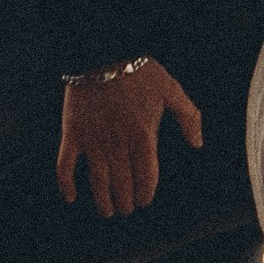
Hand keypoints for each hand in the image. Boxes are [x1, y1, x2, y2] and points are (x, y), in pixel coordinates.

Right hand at [57, 61, 202, 218]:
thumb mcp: (171, 89)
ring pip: (98, 182)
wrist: (104, 51)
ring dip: (103, 201)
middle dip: (126, 202)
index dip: (145, 194)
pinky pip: (65, 165)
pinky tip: (70, 198)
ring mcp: (93, 140)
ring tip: (108, 211)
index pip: (146, 177)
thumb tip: (198, 142)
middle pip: (123, 185)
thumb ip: (188, 116)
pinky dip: (66, 184)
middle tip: (126, 209)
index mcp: (143, 136)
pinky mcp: (72, 133)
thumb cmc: (140, 69)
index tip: (144, 201)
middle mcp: (118, 144)